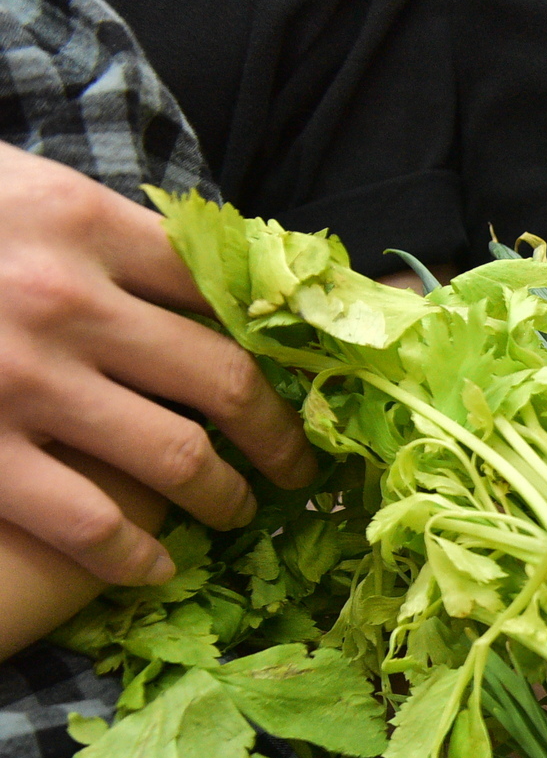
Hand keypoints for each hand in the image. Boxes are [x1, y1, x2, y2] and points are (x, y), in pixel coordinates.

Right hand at [0, 143, 313, 584]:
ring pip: (181, 460)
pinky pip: (94, 526)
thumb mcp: (8, 191)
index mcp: (78, 222)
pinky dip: (141, 557)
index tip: (306, 376)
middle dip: (281, 435)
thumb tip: (214, 270)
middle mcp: (65, 300)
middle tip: (299, 465)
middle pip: (227, 380)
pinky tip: (158, 566)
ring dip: (228, 498)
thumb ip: (99, 230)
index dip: (279, 340)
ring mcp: (24, 384)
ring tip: (238, 511)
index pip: (225, 286)